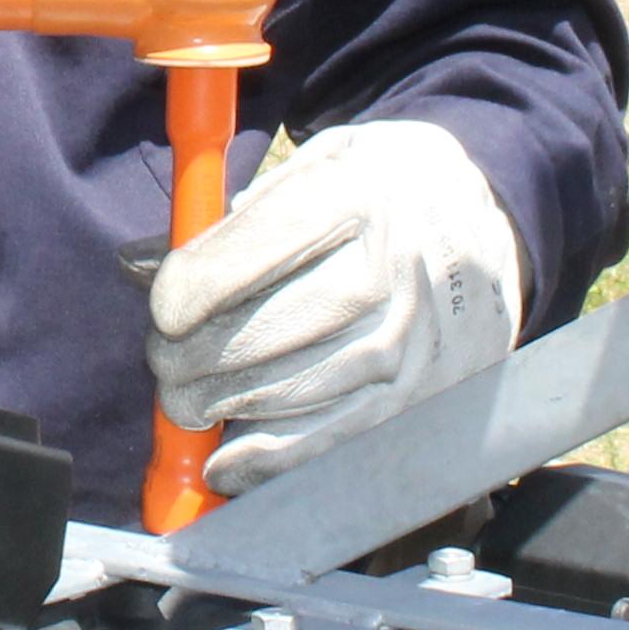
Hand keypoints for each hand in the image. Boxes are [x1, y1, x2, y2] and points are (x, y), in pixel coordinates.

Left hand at [141, 119, 524, 497]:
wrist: (489, 231)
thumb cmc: (382, 194)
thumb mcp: (316, 167)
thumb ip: (234, 218)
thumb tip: (139, 267)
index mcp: (360, 197)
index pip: (257, 251)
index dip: (194, 288)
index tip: (163, 308)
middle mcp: (393, 273)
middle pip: (266, 331)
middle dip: (193, 356)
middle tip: (164, 360)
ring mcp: (410, 343)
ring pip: (289, 393)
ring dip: (221, 405)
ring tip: (187, 398)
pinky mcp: (417, 398)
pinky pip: (329, 442)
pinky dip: (267, 462)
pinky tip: (226, 460)